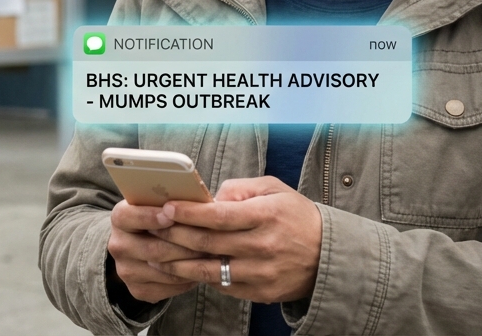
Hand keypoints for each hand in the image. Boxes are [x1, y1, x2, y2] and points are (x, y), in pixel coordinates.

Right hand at [107, 200, 210, 303]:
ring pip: (164, 271)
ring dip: (190, 265)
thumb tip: (196, 200)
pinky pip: (168, 288)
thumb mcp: (158, 204)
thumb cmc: (158, 217)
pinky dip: (187, 281)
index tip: (171, 215)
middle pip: (153, 249)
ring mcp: (125, 270)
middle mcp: (118, 245)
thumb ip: (170, 202)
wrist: (141, 244)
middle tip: (209, 241)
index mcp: (119, 218)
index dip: (149, 216)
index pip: (128, 217)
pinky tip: (199, 270)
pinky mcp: (136, 290)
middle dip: (184, 246)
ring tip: (211, 256)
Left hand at [145, 177, 321, 302]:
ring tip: (156, 255)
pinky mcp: (260, 293)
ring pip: (209, 270)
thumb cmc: (295, 216)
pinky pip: (222, 285)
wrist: (329, 255)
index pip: (219, 216)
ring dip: (178, 263)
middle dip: (174, 236)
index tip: (167, 207)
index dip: (189, 212)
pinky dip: (200, 277)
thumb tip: (209, 198)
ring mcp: (261, 273)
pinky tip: (182, 269)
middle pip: (208, 243)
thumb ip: (239, 189)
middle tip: (152, 229)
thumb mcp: (273, 189)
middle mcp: (263, 246)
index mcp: (266, 216)